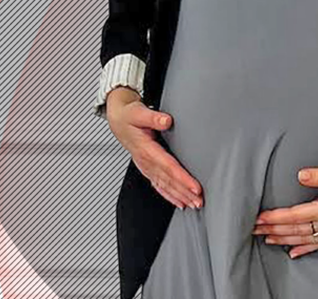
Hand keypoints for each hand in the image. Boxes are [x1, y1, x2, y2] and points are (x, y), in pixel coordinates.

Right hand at [105, 87, 203, 210]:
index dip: (182, 178)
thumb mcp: (138, 113)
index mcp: (145, 149)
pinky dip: (169, 196)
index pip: (168, 167)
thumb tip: (166, 121)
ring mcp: (146, 166)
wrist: (117, 121)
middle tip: (199, 201)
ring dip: (179, 196)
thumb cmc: (128, 116)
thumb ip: (153, 118)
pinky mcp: (147, 168)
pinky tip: (179, 202)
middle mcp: (145, 161)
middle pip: (168, 180)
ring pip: (164, 185)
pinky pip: (158, 186)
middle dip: (184, 192)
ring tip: (193, 204)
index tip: (194, 187)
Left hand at [251, 162, 317, 257]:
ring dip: (284, 239)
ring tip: (266, 238)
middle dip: (274, 230)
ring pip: (304, 238)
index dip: (277, 217)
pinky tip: (293, 253)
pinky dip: (304, 249)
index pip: (296, 215)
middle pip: (296, 229)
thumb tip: (301, 175)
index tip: (261, 217)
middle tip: (254, 229)